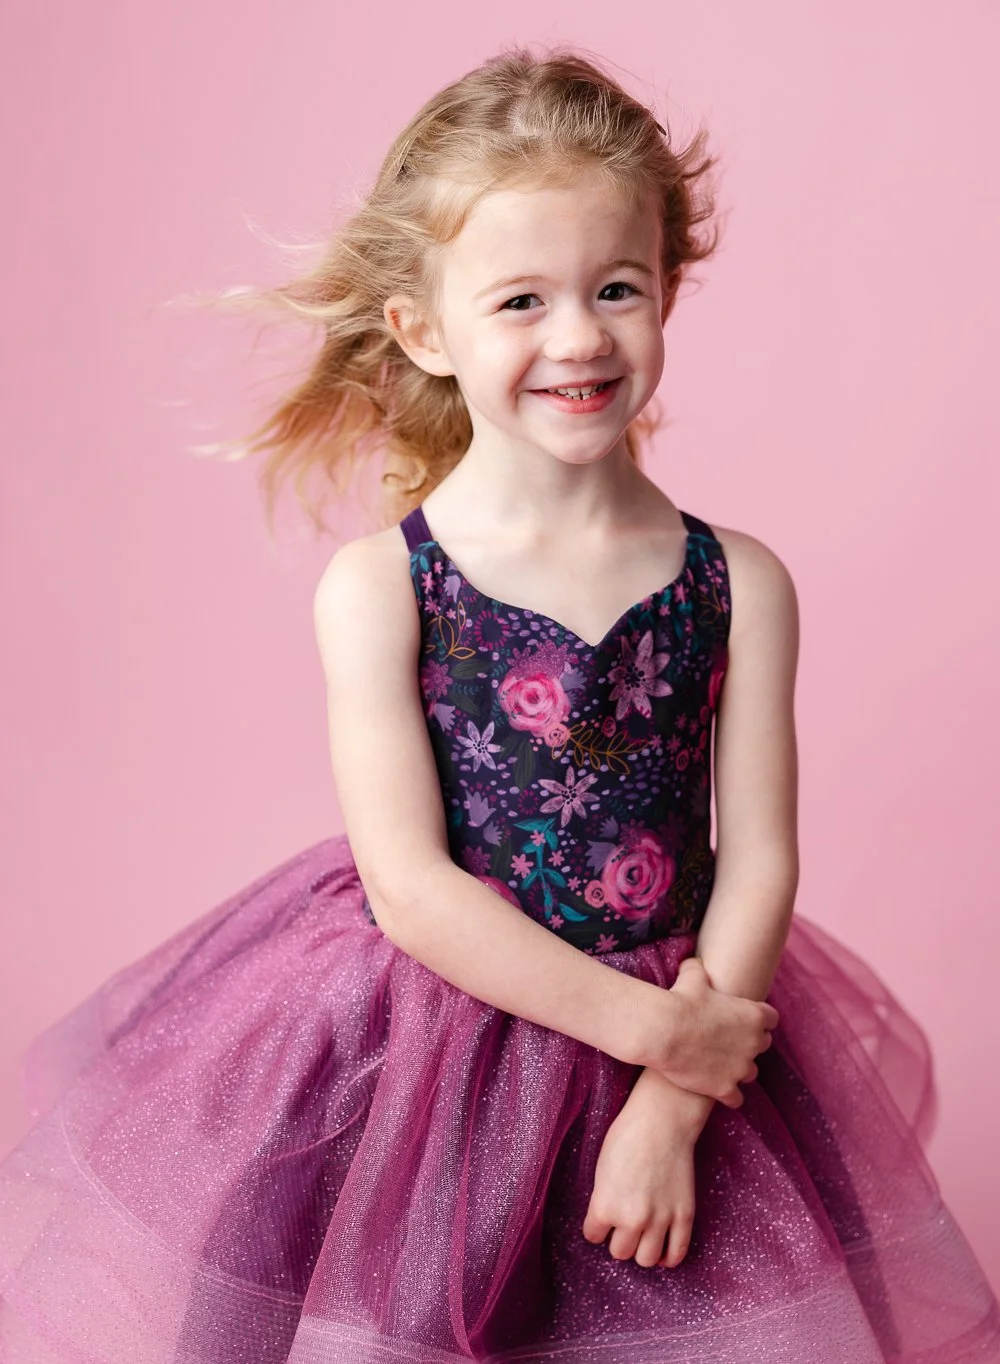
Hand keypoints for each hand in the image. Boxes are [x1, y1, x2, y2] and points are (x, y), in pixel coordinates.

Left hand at [583, 1072, 701, 1269]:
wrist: (661, 1121)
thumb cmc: (627, 1137)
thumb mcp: (601, 1170)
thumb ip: (604, 1201)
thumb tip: (608, 1223)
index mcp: (605, 1207)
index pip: (593, 1236)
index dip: (596, 1227)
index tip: (601, 1218)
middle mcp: (631, 1219)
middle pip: (620, 1252)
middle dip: (619, 1239)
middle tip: (623, 1224)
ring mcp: (660, 1220)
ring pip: (646, 1259)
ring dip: (642, 1249)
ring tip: (642, 1235)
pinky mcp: (684, 1217)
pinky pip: (677, 1254)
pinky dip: (669, 1257)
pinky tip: (663, 1249)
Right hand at [650, 957, 778, 1108]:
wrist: (665, 1032)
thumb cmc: (681, 1000)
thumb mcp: (692, 977)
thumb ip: (699, 969)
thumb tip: (693, 963)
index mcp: (752, 1014)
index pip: (771, 1018)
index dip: (759, 1019)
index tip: (746, 1020)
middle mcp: (753, 1042)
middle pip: (764, 1045)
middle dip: (750, 1044)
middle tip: (730, 1042)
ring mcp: (741, 1068)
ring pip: (751, 1073)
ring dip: (740, 1070)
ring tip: (722, 1067)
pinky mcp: (726, 1088)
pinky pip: (737, 1099)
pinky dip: (729, 1096)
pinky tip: (718, 1091)